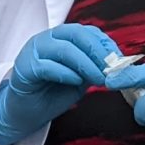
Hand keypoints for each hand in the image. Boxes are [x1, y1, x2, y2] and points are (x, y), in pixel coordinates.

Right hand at [0, 23, 121, 144]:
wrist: (26, 113)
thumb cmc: (52, 94)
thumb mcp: (80, 78)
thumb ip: (94, 68)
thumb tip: (116, 65)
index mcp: (60, 38)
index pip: (86, 31)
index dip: (105, 44)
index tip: (120, 60)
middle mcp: (46, 39)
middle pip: (75, 34)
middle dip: (97, 51)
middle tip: (111, 69)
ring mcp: (33, 51)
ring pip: (63, 48)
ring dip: (85, 64)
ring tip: (98, 79)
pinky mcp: (24, 68)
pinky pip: (47, 66)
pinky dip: (65, 73)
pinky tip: (76, 82)